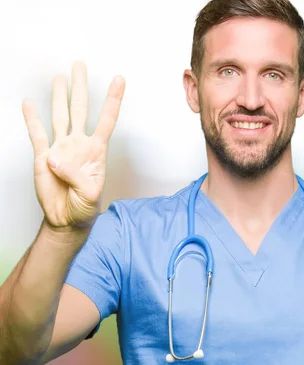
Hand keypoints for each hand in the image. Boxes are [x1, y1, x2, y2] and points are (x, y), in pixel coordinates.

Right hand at [22, 62, 125, 230]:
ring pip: (59, 115)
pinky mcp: (43, 157)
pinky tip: (29, 104)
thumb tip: (55, 158)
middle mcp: (79, 144)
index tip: (120, 79)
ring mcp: (61, 148)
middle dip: (80, 87)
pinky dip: (32, 118)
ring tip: (59, 78)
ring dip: (58, 96)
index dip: (113, 99)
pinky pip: (36, 134)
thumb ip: (76, 175)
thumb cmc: (85, 206)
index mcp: (97, 150)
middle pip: (80, 109)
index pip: (107, 119)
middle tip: (79, 65)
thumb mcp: (90, 194)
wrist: (66, 219)